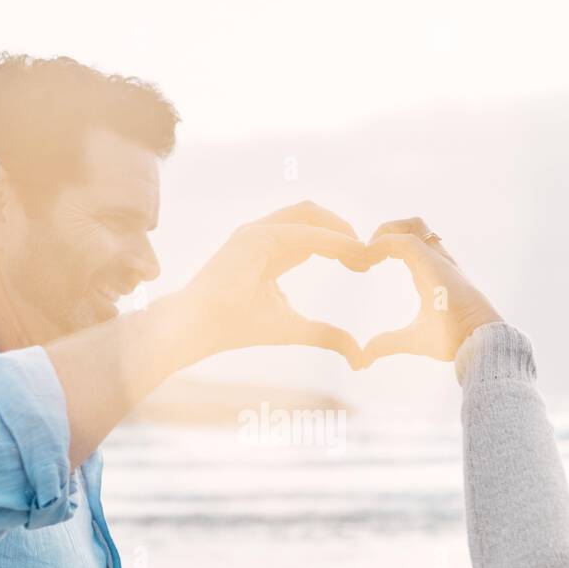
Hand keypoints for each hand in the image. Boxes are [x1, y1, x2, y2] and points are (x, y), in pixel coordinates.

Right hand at [172, 201, 370, 367]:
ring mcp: (256, 231)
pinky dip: (328, 238)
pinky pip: (300, 230)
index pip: (314, 234)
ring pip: (309, 213)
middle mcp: (263, 235)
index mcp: (271, 251)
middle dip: (345, 229)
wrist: (198, 329)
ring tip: (362, 253)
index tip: (367, 265)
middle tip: (370, 255)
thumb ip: (328, 335)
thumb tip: (359, 354)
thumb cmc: (236, 328)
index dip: (343, 244)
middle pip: (314, 215)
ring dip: (340, 229)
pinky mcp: (253, 237)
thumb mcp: (295, 329)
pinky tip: (349, 252)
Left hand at [360, 217, 501, 367]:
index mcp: (430, 273)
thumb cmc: (453, 340)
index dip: (383, 247)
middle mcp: (435, 261)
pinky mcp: (433, 263)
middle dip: (384, 232)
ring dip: (384, 232)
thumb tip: (364, 358)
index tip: (363, 265)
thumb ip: (387, 343)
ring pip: (411, 225)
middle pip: (411, 226)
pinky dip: (383, 243)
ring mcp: (436, 259)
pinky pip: (404, 241)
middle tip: (362, 256)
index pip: (408, 244)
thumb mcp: (411, 340)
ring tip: (365, 254)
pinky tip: (368, 259)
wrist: (476, 342)